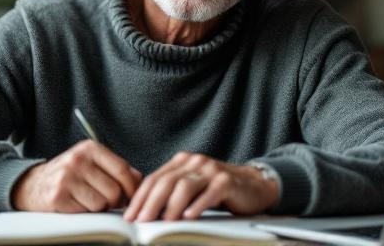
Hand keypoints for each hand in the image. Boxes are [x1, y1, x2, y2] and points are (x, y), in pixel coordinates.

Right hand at [12, 140, 141, 212]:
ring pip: (102, 203)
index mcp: (90, 148)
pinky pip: (86, 212)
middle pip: (115, 190)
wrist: (32, 184)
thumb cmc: (67, 175)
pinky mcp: (58, 196)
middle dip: (115, 201)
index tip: (132, 196)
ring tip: (89, 200)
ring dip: (99, 208)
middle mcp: (78, 159)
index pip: (123, 170)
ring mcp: (67, 178)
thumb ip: (115, 168)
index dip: (132, 188)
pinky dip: (85, 212)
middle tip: (108, 202)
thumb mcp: (90, 162)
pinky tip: (76, 204)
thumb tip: (140, 180)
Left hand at [123, 152, 278, 221]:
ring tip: (163, 222)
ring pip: (185, 186)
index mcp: (181, 162)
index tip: (129, 216)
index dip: (140, 197)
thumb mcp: (192, 187)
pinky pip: (209, 192)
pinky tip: (189, 216)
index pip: (154, 179)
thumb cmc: (218, 190)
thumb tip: (144, 212)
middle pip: (166, 182)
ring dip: (172, 206)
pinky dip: (198, 205)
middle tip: (141, 221)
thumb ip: (171, 193)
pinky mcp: (227, 180)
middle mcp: (194, 162)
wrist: (254, 184)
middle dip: (150, 203)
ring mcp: (211, 169)